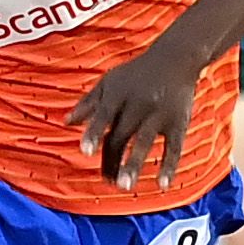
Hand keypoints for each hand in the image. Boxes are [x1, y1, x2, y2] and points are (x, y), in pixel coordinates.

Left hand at [69, 42, 203, 194]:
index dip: (94, 133)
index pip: (103, 115)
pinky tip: (162, 184)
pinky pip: (174, 147)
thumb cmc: (136, 74)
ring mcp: (159, 113)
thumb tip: (65, 123)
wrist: (175, 58)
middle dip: (113, 160)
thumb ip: (88, 103)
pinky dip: (169, 165)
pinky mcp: (178, 122)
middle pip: (122, 135)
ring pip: (145, 142)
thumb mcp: (110, 82)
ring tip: (125, 186)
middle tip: (107, 182)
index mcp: (118, 93)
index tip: (86, 152)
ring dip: (134, 164)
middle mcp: (138, 103)